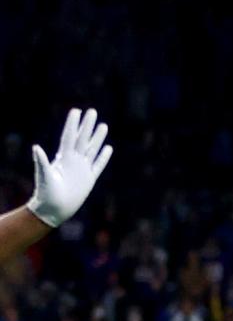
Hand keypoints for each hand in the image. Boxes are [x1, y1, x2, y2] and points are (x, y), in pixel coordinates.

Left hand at [28, 108, 112, 228]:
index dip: (73, 124)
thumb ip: (41, 162)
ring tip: (103, 125)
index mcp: (63, 158)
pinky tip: (108, 148)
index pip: (69, 136)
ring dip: (97, 138)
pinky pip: (98, 165)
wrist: (53, 210)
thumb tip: (36, 147)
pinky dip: (103, 157)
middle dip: (87, 125)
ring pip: (92, 149)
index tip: (76, 110)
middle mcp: (73, 161)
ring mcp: (82, 169)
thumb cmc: (46, 194)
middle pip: (82, 139)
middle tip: (92, 111)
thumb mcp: (44, 177)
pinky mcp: (89, 179)